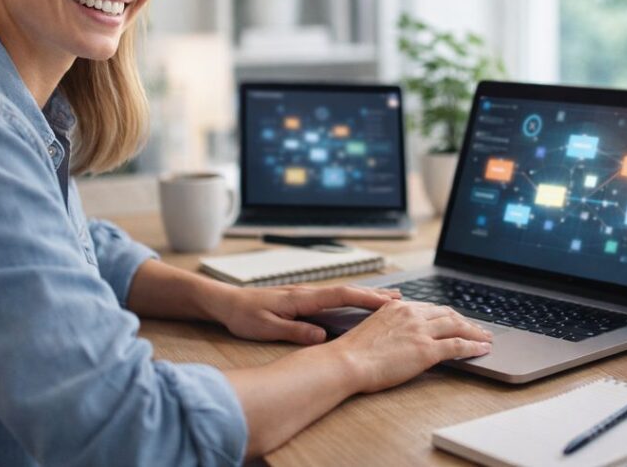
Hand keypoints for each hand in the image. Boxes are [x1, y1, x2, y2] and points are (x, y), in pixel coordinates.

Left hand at [212, 284, 400, 344]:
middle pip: (347, 290)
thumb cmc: (243, 315)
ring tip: (388, 300)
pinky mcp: (301, 299)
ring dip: (365, 295)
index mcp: (302, 298)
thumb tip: (322, 337)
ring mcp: (305, 294)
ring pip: (342, 293)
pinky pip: (333, 298)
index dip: (366, 298)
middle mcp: (307, 292)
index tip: (388, 304)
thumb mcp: (266, 328)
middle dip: (374, 294)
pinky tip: (357, 304)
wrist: (226, 302)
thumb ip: (295, 331)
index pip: (341, 295)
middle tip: (401, 299)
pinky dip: (351, 298)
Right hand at [327, 300, 492, 393]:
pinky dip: (474, 346)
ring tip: (486, 338)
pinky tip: (482, 349)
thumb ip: (390, 326)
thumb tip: (401, 336)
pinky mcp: (426, 350)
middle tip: (478, 328)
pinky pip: (458, 346)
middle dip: (465, 321)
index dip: (447, 315)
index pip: (430, 308)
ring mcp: (420, 331)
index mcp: (397, 307)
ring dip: (475, 332)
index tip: (455, 320)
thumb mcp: (373, 329)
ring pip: (457, 326)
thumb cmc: (353, 352)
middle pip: (447, 314)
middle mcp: (411, 314)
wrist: (348, 361)